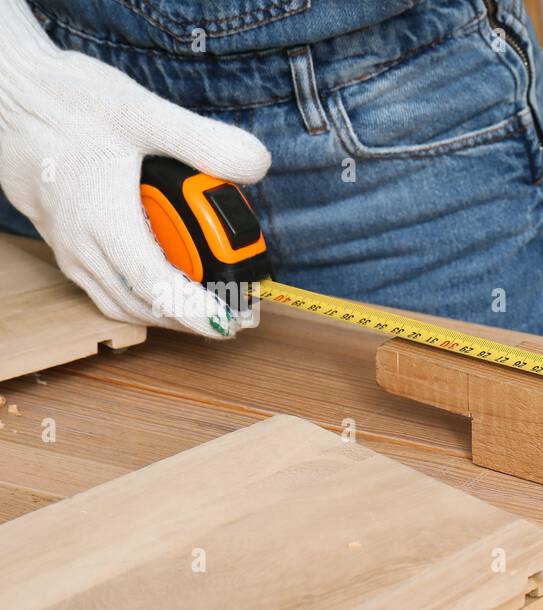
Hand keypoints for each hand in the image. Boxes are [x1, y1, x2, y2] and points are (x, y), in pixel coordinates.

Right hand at [0, 0, 270, 337]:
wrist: (6, 91)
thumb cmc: (65, 98)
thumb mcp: (142, 111)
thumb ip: (202, 140)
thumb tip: (256, 164)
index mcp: (104, 221)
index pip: (157, 288)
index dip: (197, 313)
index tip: (230, 324)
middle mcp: (82, 245)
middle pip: (142, 306)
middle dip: (189, 320)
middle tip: (231, 318)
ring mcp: (67, 247)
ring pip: (119, 303)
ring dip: (163, 313)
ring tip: (204, 309)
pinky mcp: (61, 241)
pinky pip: (102, 287)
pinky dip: (138, 296)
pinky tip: (164, 281)